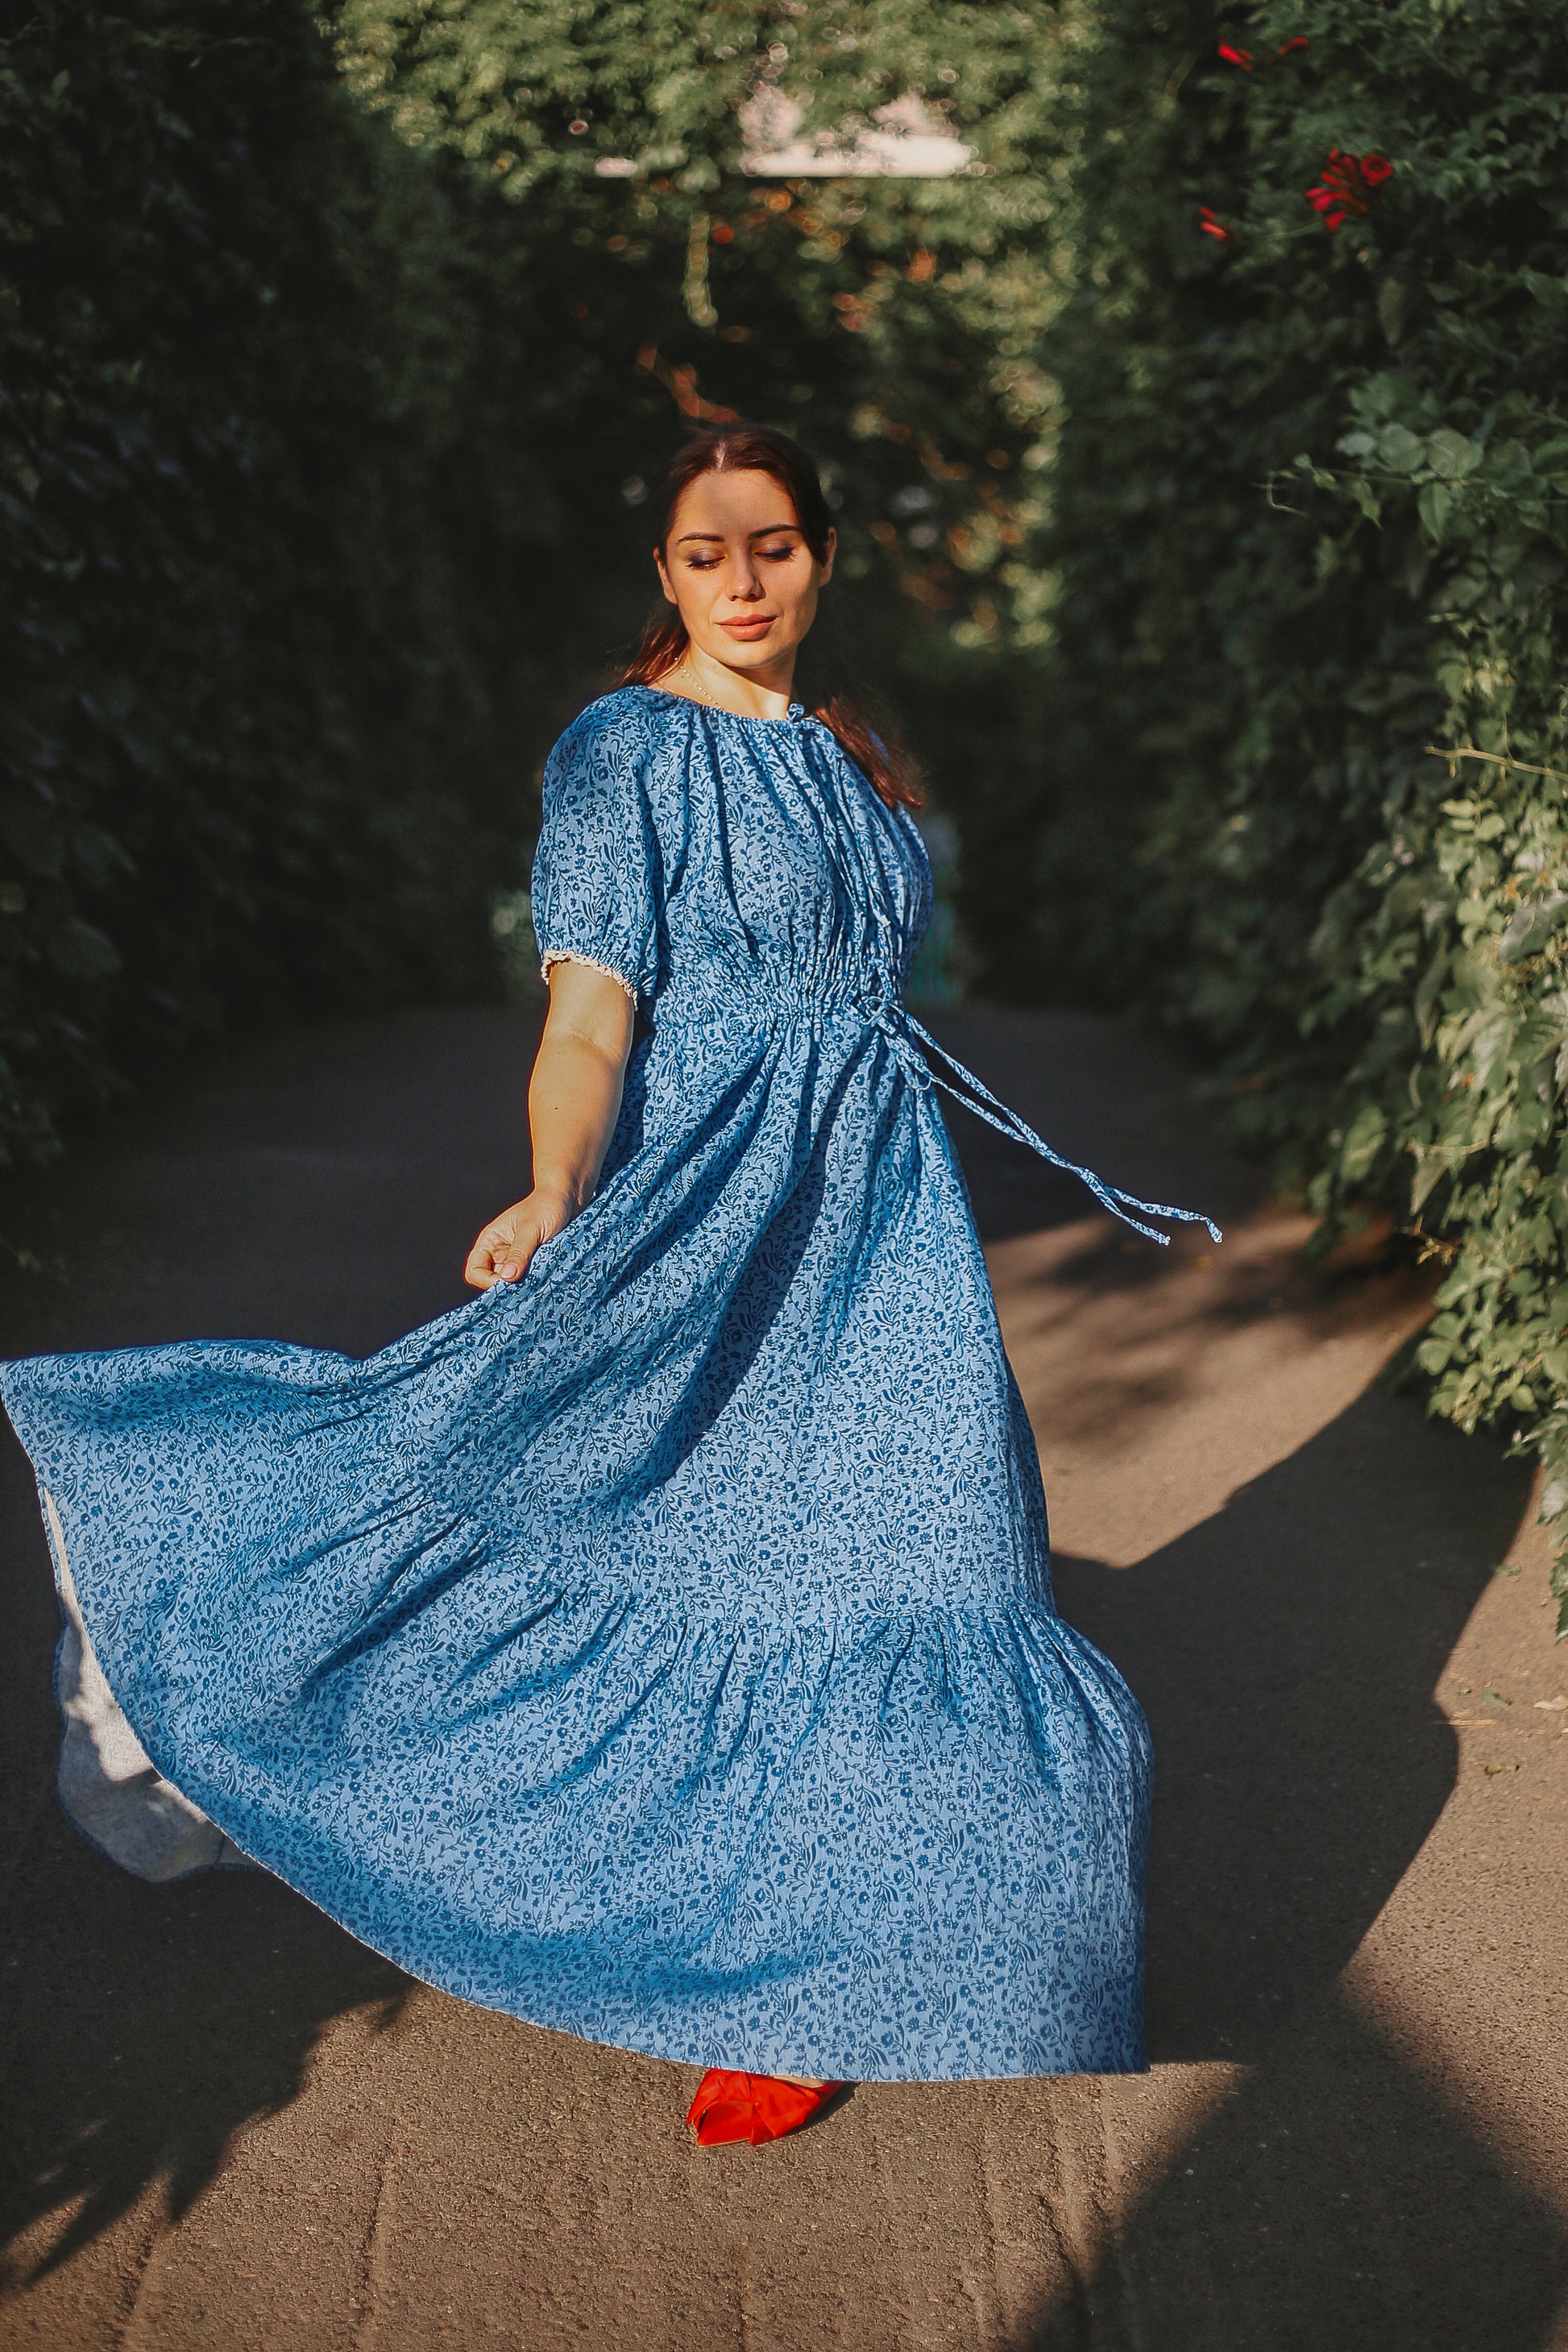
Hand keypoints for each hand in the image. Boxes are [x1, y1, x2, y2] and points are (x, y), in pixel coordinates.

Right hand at [464, 1188, 579, 1289]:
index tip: (508, 1283)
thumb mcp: (532, 1229)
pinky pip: (529, 1283)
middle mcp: (500, 1254)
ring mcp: (517, 1261)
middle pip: (491, 1283)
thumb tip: (507, 1277)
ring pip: (512, 1286)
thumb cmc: (547, 1206)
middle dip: (506, 1288)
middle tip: (525, 1288)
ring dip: (523, 1288)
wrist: (569, 1199)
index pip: (475, 1270)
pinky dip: (535, 1285)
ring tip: (538, 1282)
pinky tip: (546, 1281)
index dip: (486, 1281)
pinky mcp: (534, 1266)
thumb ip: (520, 1252)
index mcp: (491, 1241)